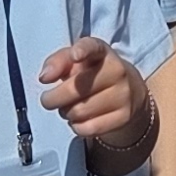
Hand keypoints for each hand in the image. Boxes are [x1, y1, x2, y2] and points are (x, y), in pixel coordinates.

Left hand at [40, 36, 156, 161]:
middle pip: (75, 89)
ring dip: (65, 113)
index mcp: (103, 52)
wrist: (130, 93)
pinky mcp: (124, 117)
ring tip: (69, 108)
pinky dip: (76, 126)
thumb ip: (57, 62)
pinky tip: (80, 119)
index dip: (83, 50)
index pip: (93, 47)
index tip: (75, 55)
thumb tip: (45, 77)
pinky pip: (87, 128)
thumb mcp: (75, 62)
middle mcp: (117, 71)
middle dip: (53, 98)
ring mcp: (123, 95)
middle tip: (48, 100)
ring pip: (79, 111)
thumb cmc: (93, 74)